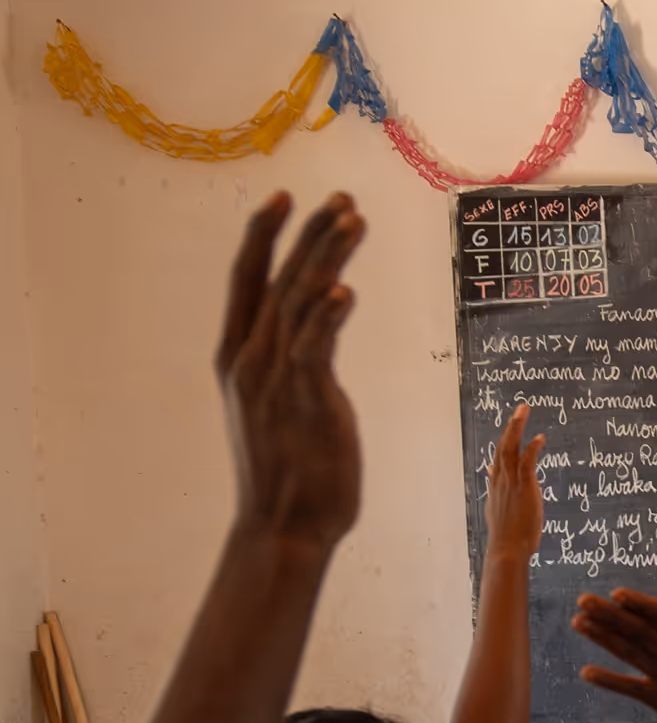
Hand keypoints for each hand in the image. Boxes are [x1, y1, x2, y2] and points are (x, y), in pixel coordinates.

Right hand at [217, 192, 365, 551]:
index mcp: (240, 358)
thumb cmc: (290, 470)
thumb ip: (291, 366)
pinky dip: (326, 318)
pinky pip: (314, 350)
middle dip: (308, 235)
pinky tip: (343, 290)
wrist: (283, 525)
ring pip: (298, 304)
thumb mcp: (281, 406)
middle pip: (278, 281)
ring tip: (351, 220)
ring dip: (326, 259)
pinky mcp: (304, 402)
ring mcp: (274, 380)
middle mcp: (251, 361)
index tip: (284, 198)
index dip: (263, 237)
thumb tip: (312, 338)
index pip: (248, 282)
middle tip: (340, 197)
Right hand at [485, 403, 543, 562]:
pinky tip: (540, 438)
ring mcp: (510, 482)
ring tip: (523, 410)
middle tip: (520, 409)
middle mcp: (500, 481)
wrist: (507, 548)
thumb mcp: (498, 511)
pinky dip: (532, 448)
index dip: (504, 442)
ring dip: (517, 427)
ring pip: (510, 448)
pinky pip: (526, 461)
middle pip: (502, 446)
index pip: (498, 459)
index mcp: (496, 487)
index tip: (510, 427)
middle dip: (511, 426)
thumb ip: (497, 493)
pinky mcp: (523, 487)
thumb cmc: (506, 536)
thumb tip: (491, 477)